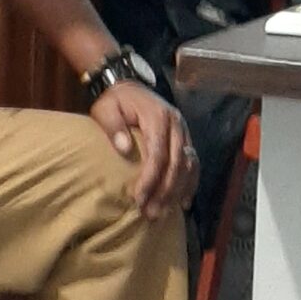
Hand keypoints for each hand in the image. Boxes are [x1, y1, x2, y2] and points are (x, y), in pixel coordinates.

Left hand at [91, 80, 196, 217]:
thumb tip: (125, 149)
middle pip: (177, 163)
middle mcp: (177, 124)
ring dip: (177, 191)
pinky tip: (183, 202)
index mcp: (158, 117)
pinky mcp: (186, 138)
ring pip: (188, 166)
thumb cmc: (116, 101)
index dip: (150, 178)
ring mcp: (184, 131)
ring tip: (163, 212)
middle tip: (151, 213)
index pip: (158, 153)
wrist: (131, 86)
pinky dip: (190, 183)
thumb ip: (113, 126)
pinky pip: (194, 163)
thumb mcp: (107, 108)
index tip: (138, 198)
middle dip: (165, 191)